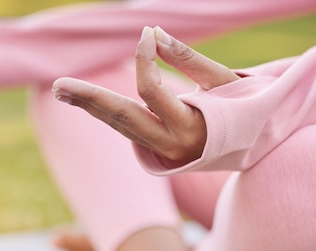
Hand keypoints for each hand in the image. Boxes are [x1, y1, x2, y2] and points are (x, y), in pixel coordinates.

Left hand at [52, 26, 239, 163]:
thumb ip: (188, 58)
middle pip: (122, 119)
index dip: (145, 60)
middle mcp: (172, 146)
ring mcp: (163, 153)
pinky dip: (108, 111)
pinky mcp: (158, 152)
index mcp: (191, 129)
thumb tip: (152, 33)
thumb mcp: (224, 81)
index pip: (152, 93)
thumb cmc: (247, 110)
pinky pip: (127, 128)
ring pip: (120, 125)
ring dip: (91, 106)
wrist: (258, 150)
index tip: (147, 33)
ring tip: (61, 91)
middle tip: (57, 86)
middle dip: (89, 99)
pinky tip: (86, 99)